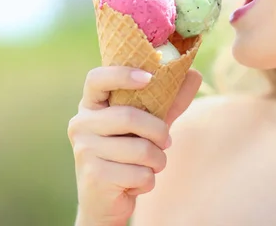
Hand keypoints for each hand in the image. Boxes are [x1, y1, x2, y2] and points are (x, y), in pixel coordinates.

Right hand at [67, 66, 201, 225]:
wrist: (105, 202)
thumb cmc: (128, 155)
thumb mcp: (147, 125)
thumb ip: (168, 101)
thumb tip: (195, 73)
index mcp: (90, 106)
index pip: (97, 79)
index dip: (122, 74)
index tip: (149, 77)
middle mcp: (81, 124)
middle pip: (129, 117)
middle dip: (158, 131)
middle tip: (166, 141)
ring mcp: (85, 150)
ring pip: (141, 149)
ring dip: (157, 161)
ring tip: (149, 166)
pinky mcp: (94, 176)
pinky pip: (140, 174)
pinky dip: (148, 181)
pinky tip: (134, 184)